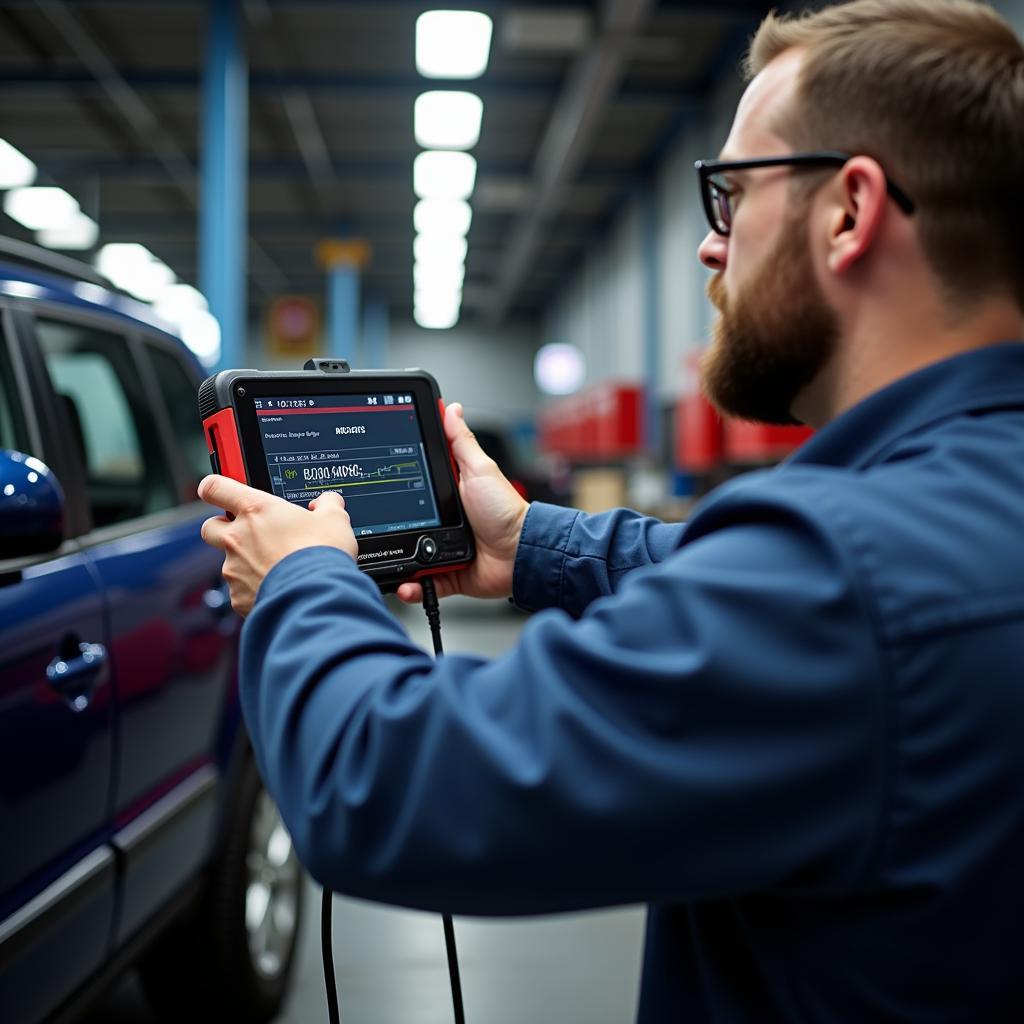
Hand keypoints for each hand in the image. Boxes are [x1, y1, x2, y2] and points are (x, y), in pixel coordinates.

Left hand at [198, 474, 356, 616]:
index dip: (215, 487)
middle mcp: (238, 538)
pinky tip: (279, 588)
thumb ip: (327, 504)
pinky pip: (240, 590)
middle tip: (250, 533)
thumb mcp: (334, 519)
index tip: (222, 493)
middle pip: (210, 526)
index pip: (215, 487)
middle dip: (224, 528)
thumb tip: (327, 502)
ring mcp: (234, 569)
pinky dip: (255, 589)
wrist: (316, 596)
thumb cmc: (321, 554)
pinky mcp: (237, 597)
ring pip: (228, 562)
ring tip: (278, 568)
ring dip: (247, 563)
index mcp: (256, 510)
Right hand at [396, 403, 528, 604]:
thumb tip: (451, 409)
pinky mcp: (448, 574)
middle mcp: (443, 521)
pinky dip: (412, 586)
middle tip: (375, 526)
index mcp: (449, 493)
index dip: (396, 482)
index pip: (415, 484)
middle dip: (390, 527)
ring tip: (388, 561)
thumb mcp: (480, 469)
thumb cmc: (506, 510)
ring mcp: (443, 548)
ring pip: (410, 555)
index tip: (376, 478)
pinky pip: (423, 583)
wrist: (521, 553)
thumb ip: (461, 442)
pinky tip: (406, 583)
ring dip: (398, 561)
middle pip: (405, 522)